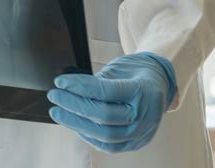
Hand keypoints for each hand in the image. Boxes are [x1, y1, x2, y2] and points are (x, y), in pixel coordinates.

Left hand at [47, 52, 176, 152]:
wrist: (160, 85)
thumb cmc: (136, 73)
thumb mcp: (119, 68)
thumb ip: (96, 81)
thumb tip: (66, 87)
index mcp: (143, 90)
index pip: (105, 91)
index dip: (79, 87)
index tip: (60, 82)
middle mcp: (145, 115)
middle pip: (103, 115)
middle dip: (73, 106)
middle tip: (54, 96)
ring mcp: (142, 133)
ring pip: (105, 135)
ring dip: (76, 124)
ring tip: (58, 113)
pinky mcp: (136, 143)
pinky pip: (109, 146)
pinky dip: (88, 136)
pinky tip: (74, 124)